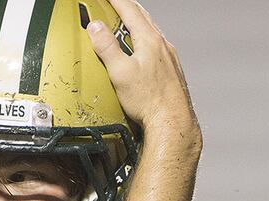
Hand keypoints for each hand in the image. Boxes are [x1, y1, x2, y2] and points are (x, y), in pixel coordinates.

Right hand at [87, 0, 199, 143]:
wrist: (172, 120)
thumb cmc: (149, 101)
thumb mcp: (120, 73)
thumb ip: (107, 47)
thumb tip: (96, 27)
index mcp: (149, 41)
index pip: (130, 10)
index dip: (115, 0)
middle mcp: (162, 45)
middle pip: (142, 17)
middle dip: (126, 7)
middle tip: (114, 3)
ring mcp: (169, 56)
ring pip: (151, 30)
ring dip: (136, 22)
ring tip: (125, 21)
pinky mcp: (170, 69)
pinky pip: (156, 44)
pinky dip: (144, 38)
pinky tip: (140, 49)